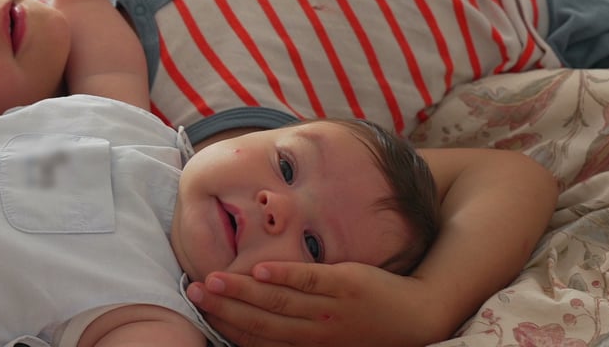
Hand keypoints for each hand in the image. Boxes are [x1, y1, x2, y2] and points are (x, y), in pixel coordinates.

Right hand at [186, 262, 449, 345]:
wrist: (414, 317)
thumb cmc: (364, 327)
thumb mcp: (325, 338)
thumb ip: (292, 330)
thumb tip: (254, 323)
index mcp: (305, 345)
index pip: (256, 337)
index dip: (225, 323)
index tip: (199, 308)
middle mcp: (313, 332)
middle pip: (259, 320)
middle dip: (223, 306)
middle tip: (194, 290)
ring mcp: (328, 308)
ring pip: (278, 300)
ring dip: (242, 290)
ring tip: (214, 278)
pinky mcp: (345, 284)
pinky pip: (309, 280)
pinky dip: (284, 275)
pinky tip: (260, 270)